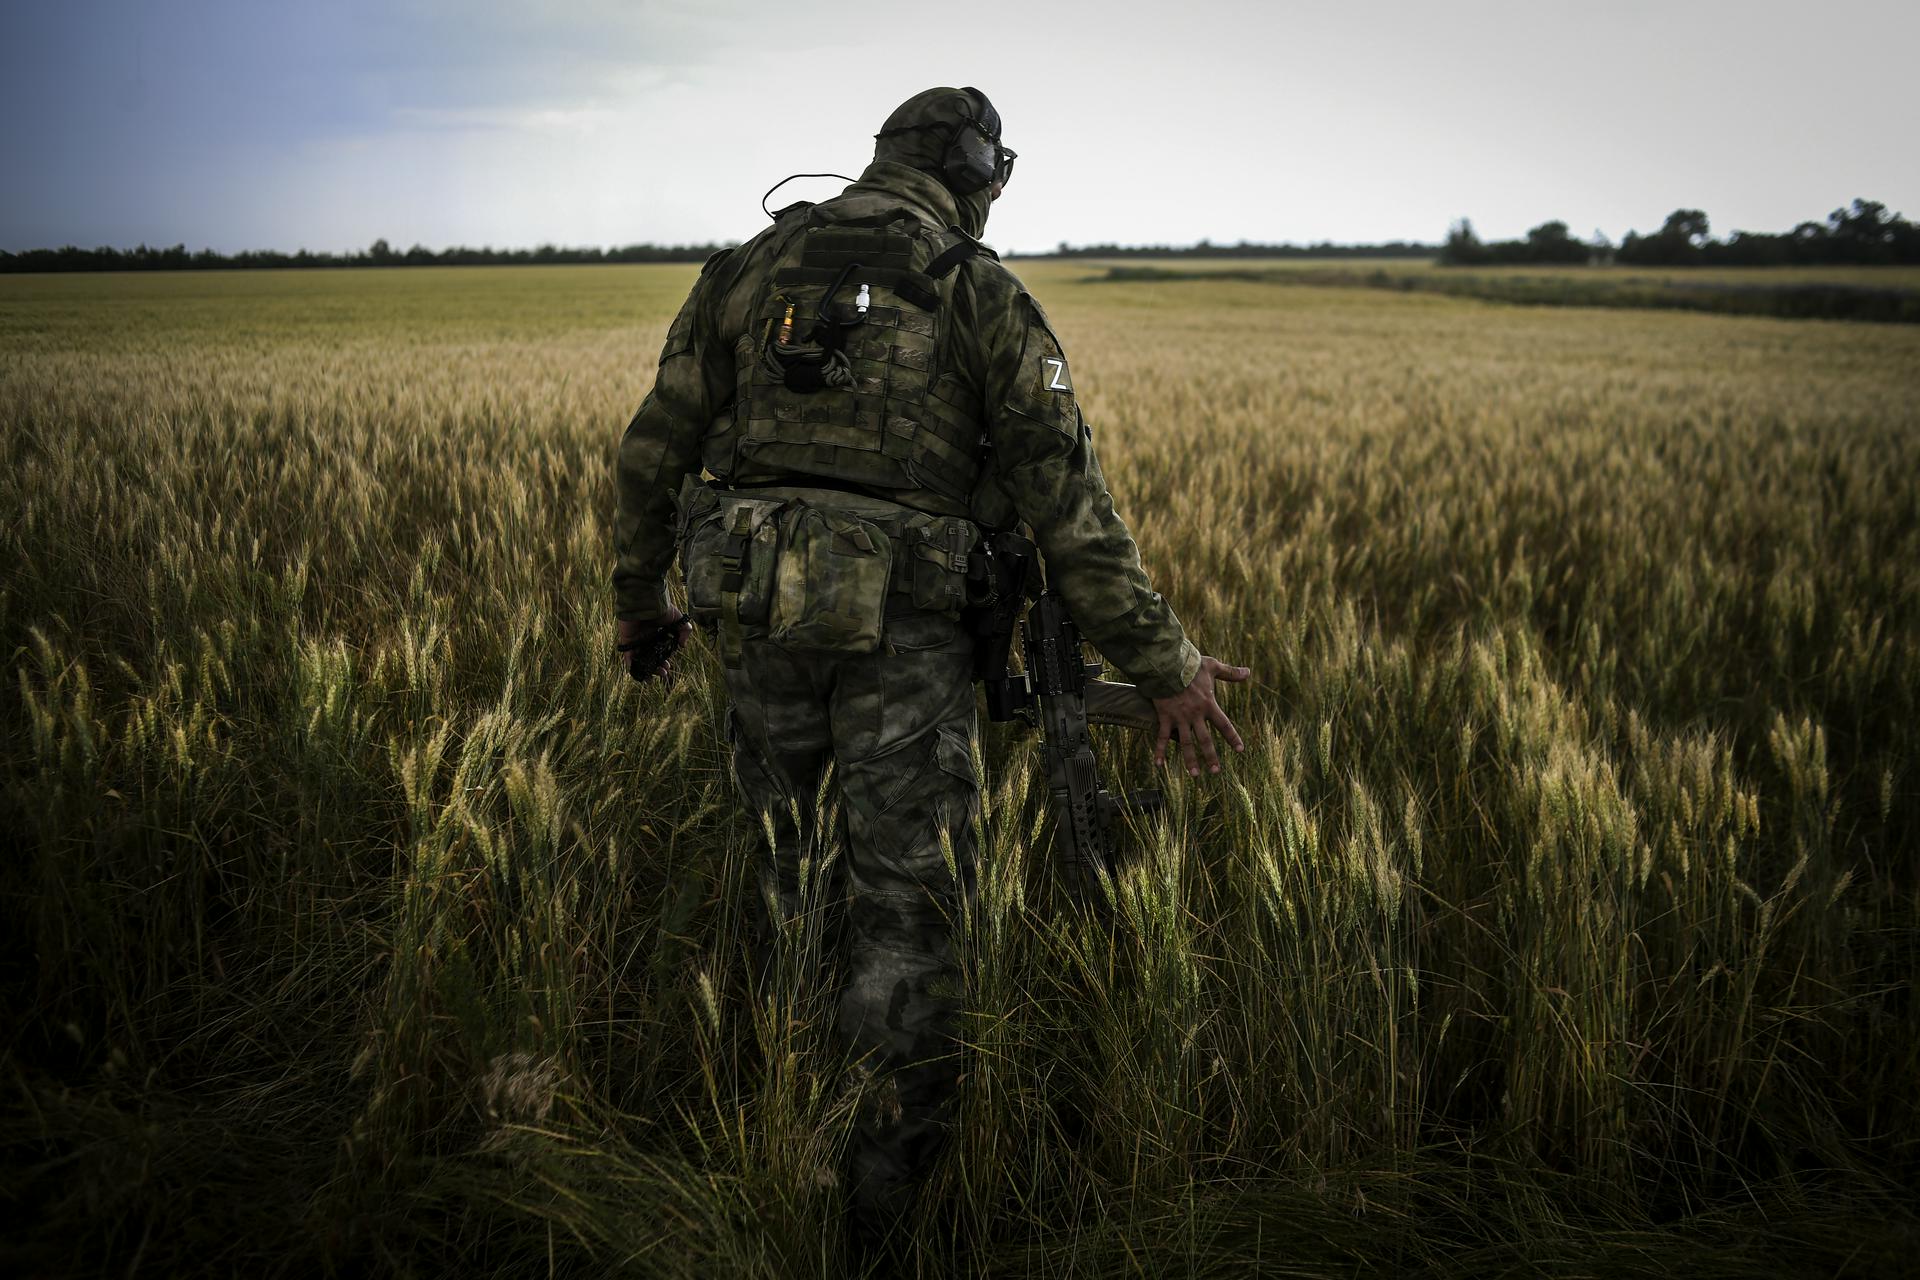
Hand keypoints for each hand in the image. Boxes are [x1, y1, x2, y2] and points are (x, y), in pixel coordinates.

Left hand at [616, 609, 692, 685]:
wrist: (647, 602)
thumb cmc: (662, 608)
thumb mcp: (679, 619)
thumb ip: (684, 631)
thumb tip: (682, 646)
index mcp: (658, 633)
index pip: (661, 650)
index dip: (665, 659)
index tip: (669, 666)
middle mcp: (647, 637)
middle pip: (651, 656)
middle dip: (657, 667)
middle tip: (663, 673)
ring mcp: (636, 640)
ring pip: (640, 659)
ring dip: (646, 670)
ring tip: (651, 679)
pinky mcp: (627, 640)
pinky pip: (628, 656)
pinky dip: (632, 666)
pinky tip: (638, 675)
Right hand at [1151, 656, 1251, 776]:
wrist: (1166, 663)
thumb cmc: (1189, 664)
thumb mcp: (1212, 666)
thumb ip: (1230, 672)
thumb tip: (1248, 672)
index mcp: (1209, 704)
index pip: (1224, 725)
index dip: (1232, 738)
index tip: (1240, 750)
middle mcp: (1195, 714)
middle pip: (1205, 740)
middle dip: (1211, 757)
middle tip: (1216, 772)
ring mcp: (1179, 717)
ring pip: (1186, 743)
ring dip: (1190, 760)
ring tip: (1195, 775)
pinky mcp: (1165, 717)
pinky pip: (1162, 737)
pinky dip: (1159, 751)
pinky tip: (1158, 765)